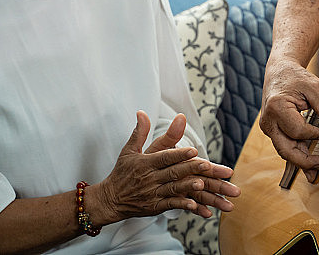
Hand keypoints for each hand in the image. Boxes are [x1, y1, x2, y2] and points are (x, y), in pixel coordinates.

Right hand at [90, 111, 239, 223]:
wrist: (110, 199)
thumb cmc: (123, 171)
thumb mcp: (130, 150)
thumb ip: (140, 131)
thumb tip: (142, 112)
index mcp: (145, 163)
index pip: (165, 157)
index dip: (179, 154)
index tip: (194, 150)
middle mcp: (150, 178)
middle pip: (174, 172)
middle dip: (191, 169)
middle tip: (208, 165)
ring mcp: (153, 193)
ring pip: (174, 189)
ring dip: (189, 188)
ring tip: (203, 184)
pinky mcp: (155, 207)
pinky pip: (170, 205)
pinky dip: (182, 205)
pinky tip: (195, 205)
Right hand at [260, 56, 318, 181]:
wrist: (279, 71)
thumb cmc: (294, 76)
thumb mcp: (313, 86)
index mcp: (276, 107)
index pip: (297, 131)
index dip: (313, 134)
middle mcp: (268, 121)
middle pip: (285, 149)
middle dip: (303, 161)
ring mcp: (268, 127)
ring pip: (284, 151)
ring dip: (300, 161)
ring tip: (315, 170)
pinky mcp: (272, 130)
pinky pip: (284, 145)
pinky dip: (296, 154)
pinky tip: (307, 163)